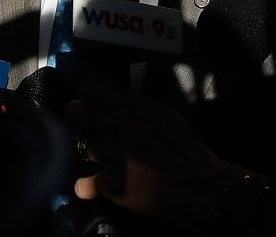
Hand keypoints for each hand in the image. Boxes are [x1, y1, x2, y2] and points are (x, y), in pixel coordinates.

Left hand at [64, 79, 244, 234]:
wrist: (199, 187)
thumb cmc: (190, 150)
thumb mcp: (166, 115)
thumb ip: (140, 109)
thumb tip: (121, 106)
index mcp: (133, 107)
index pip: (93, 87)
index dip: (89, 95)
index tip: (90, 102)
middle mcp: (115, 126)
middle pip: (75, 112)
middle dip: (76, 116)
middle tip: (83, 125)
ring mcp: (110, 155)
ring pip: (78, 146)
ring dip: (86, 151)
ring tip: (93, 156)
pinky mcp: (109, 183)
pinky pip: (85, 183)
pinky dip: (86, 186)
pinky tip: (86, 187)